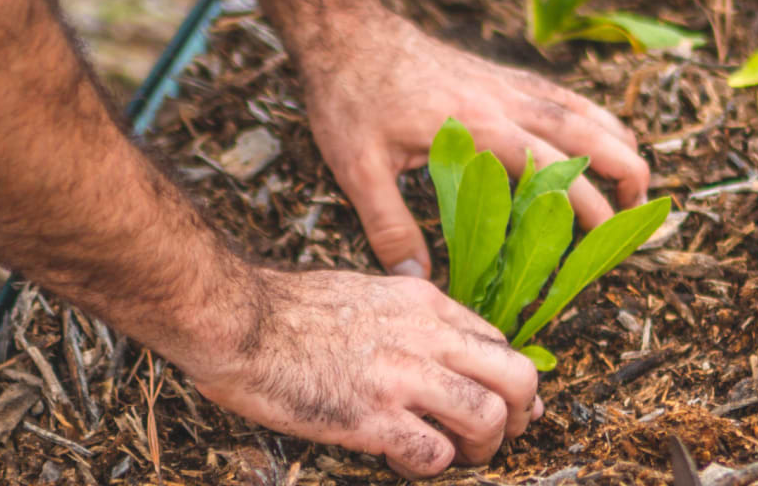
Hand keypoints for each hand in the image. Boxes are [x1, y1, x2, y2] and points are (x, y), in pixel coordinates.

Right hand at [170, 269, 544, 476]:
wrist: (238, 322)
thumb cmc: (285, 310)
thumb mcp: (365, 291)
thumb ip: (404, 317)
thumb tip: (426, 341)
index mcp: (423, 304)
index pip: (497, 341)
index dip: (508, 380)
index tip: (503, 402)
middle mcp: (424, 337)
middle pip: (516, 376)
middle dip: (520, 414)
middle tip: (500, 434)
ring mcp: (401, 378)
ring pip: (488, 418)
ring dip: (482, 447)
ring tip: (456, 454)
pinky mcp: (372, 419)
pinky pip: (433, 455)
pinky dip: (428, 467)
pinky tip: (400, 458)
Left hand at [296, 14, 649, 276]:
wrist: (346, 30)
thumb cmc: (349, 96)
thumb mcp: (358, 168)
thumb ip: (389, 226)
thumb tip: (417, 282)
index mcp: (476, 127)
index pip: (550, 168)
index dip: (585, 203)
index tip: (606, 237)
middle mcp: (503, 100)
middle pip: (586, 132)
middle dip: (624, 170)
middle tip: (642, 211)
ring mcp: (504, 83)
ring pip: (581, 109)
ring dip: (616, 142)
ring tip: (637, 179)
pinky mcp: (498, 75)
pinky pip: (559, 95)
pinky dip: (590, 117)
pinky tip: (597, 136)